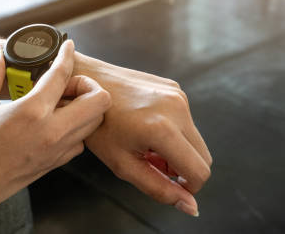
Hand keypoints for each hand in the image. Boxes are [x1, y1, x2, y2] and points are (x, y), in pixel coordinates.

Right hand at [0, 41, 110, 213]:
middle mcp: (52, 132)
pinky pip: (79, 141)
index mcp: (33, 112)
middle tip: (63, 84)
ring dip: (84, 107)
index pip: (62, 75)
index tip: (68, 46)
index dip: (67, 55)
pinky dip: (75, 127)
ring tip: (58, 102)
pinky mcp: (53, 164)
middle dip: (87, 85)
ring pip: (94, 123)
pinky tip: (53, 122)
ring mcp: (56, 151)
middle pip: (99, 101)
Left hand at [74, 54, 211, 216]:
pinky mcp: (174, 87)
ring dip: (178, 150)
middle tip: (152, 165)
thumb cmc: (98, 126)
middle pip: (203, 156)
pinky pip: (186, 120)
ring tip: (146, 146)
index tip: (170, 186)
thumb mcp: (123, 164)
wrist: (86, 83)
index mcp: (163, 130)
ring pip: (195, 139)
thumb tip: (191, 206)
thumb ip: (159, 188)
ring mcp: (177, 95)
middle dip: (183, 169)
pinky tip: (146, 128)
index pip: (199, 172)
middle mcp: (176, 109)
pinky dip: (174, 131)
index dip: (188, 187)